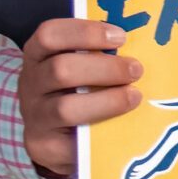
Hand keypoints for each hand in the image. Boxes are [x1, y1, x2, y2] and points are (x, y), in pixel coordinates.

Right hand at [18, 18, 141, 178]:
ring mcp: (35, 116)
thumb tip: (147, 41)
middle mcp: (31, 84)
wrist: (59, 137)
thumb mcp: (83, 65)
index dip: (85, 32)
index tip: (120, 37)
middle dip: (106, 68)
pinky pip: (72, 142)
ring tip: (134, 96)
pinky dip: (101, 131)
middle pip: (61, 69)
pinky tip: (122, 126)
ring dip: (107, 101)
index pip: (49, 35)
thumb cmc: (79, 89)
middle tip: (136, 70)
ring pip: (65, 108)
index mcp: (39, 56)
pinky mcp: (44, 146)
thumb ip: (103, 53)